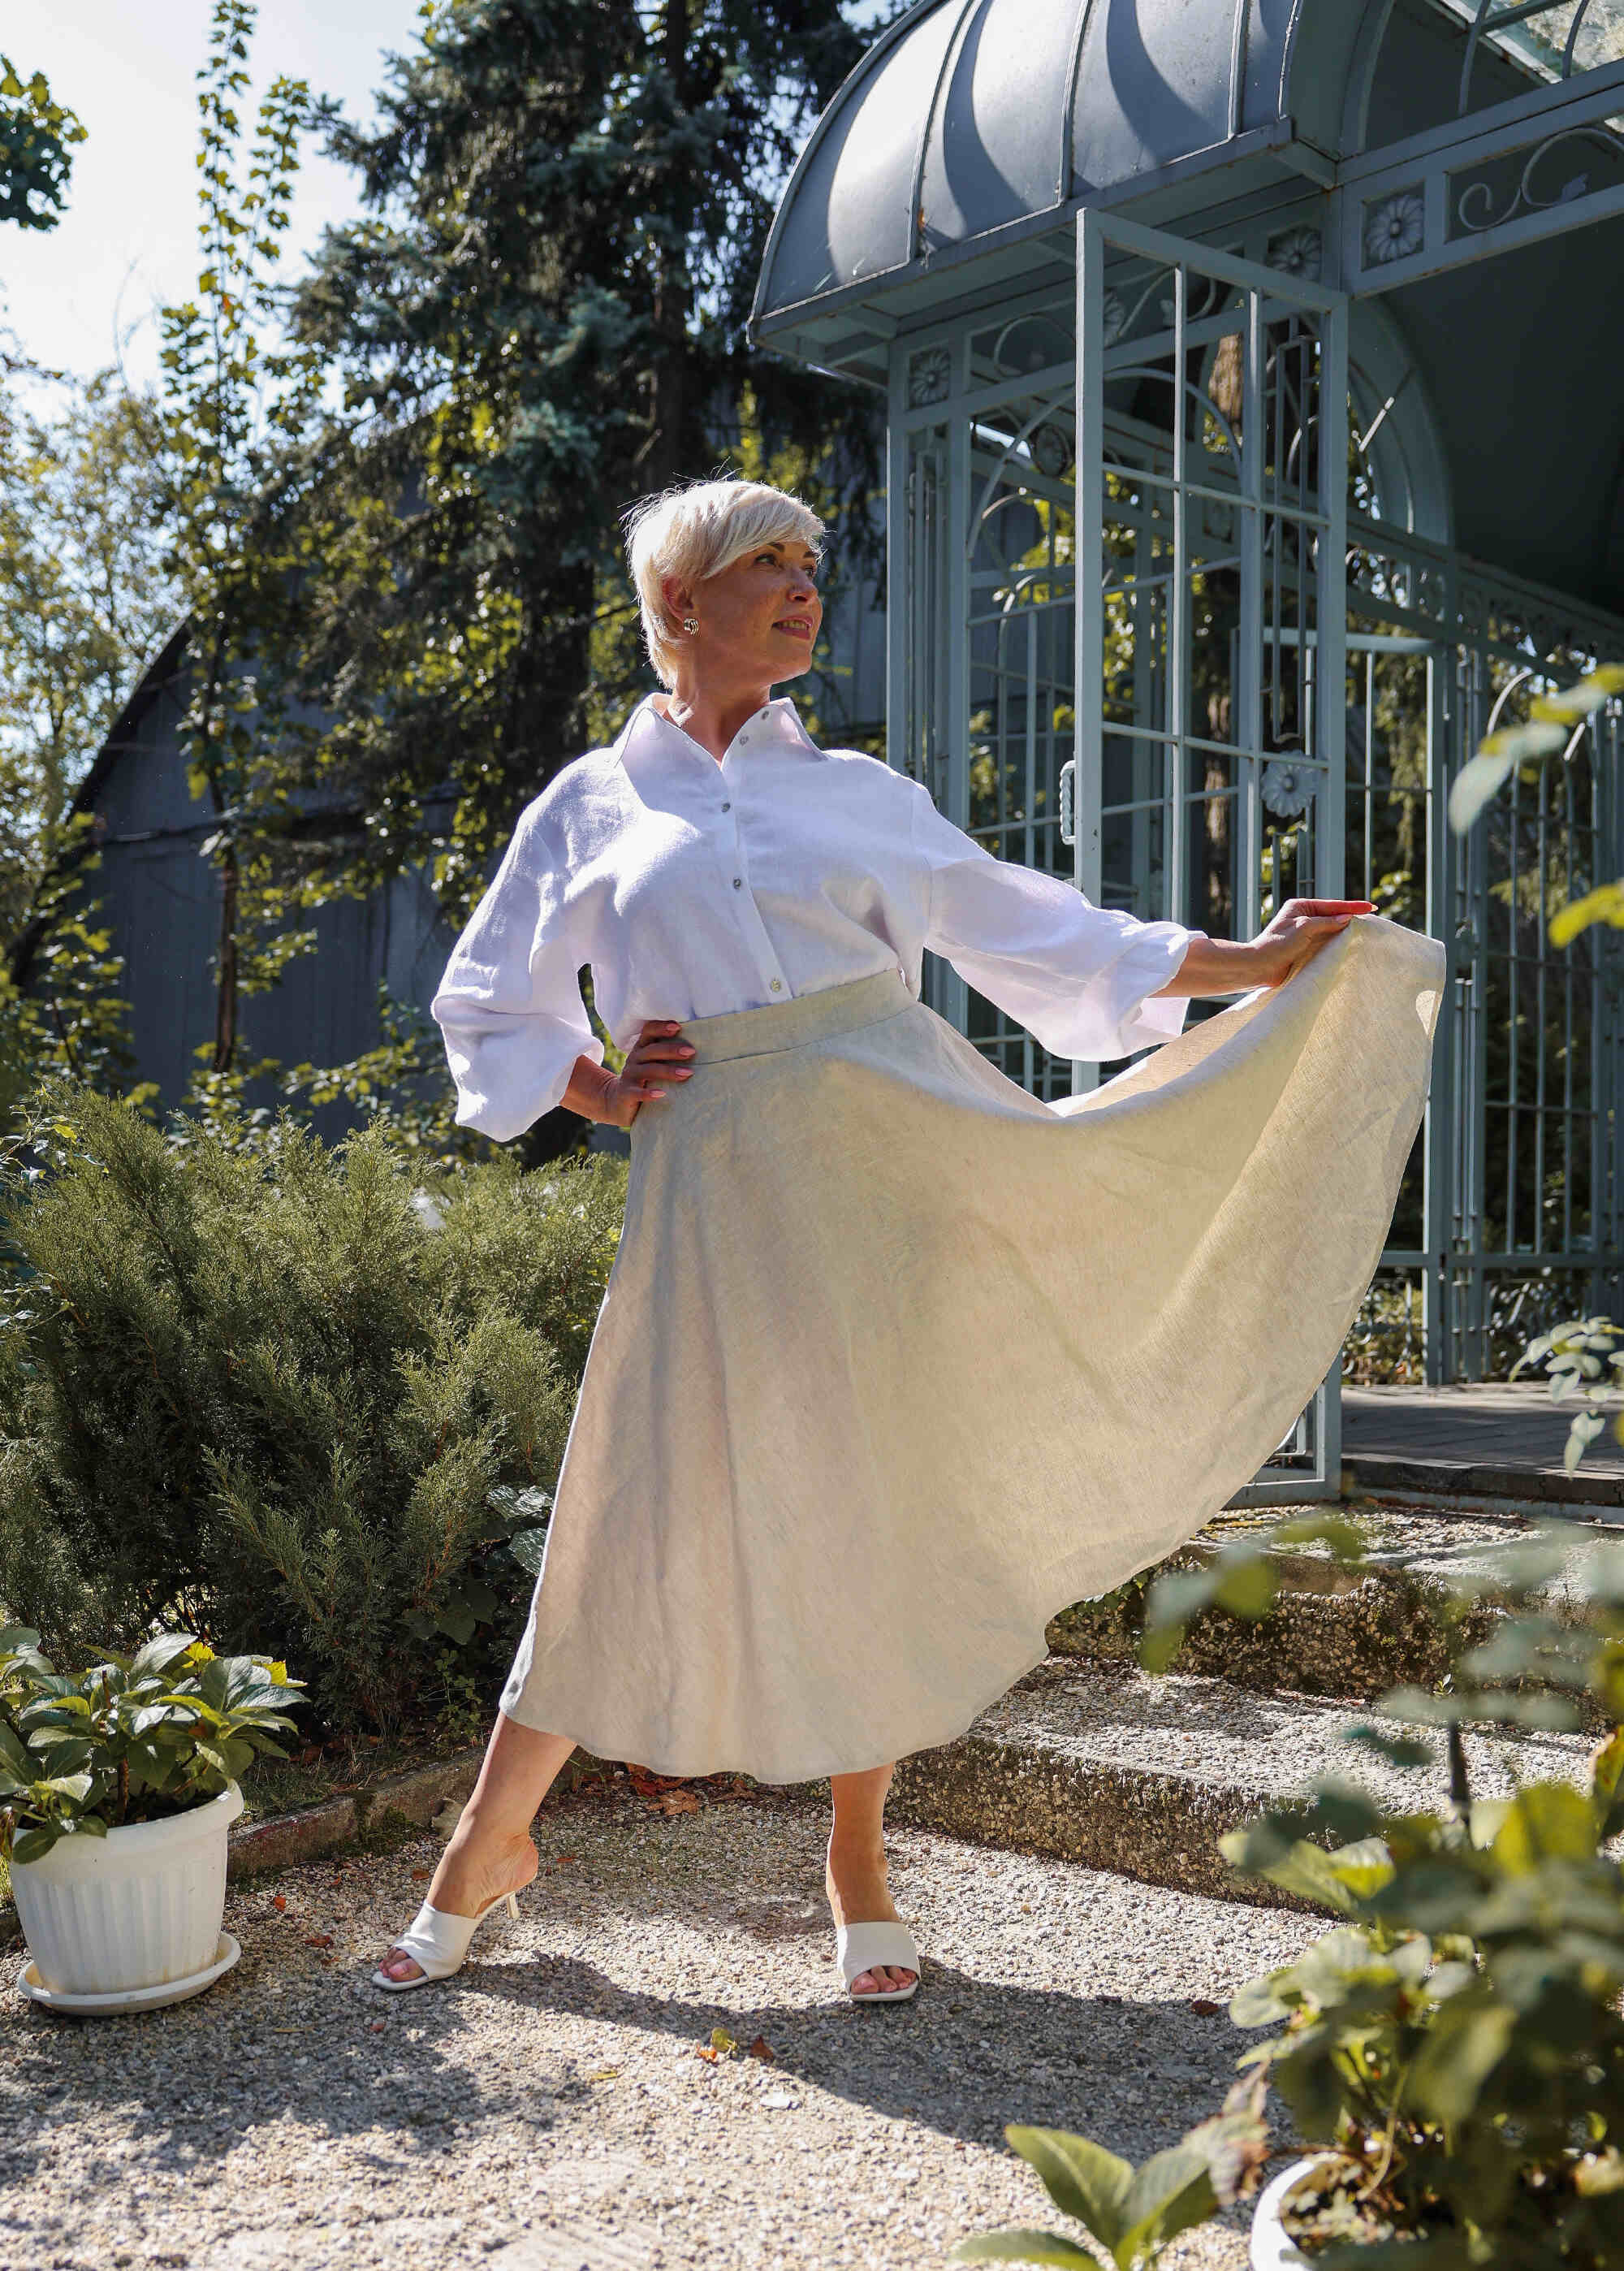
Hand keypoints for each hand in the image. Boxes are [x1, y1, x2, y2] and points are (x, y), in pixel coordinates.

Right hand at [598, 1018, 693, 1127]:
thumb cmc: (644, 1081)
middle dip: (672, 1050)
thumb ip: (668, 1056)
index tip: (678, 1027)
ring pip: (649, 1070)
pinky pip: (637, 1093)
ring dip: (668, 1071)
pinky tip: (662, 1094)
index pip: (649, 1031)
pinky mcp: (626, 1093)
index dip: (661, 1028)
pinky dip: (649, 1093)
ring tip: (687, 1074)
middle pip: (652, 1050)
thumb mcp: (653, 1065)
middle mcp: (634, 1059)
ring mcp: (629, 1076)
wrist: (618, 1103)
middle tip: (691, 1052)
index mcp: (642, 1049)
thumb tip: (700, 1049)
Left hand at [1247, 899, 1374, 986]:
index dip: (1352, 907)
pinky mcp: (1303, 947)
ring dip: (1345, 929)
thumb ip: (1326, 922)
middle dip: (1350, 915)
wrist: (1258, 967)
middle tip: (1372, 915)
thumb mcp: (1304, 928)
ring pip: (1329, 928)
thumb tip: (1346, 919)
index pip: (1331, 905)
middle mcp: (1302, 917)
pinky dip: (1336, 941)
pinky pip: (1324, 941)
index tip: (1371, 907)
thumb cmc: (1277, 944)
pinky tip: (1347, 943)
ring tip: (1364, 928)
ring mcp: (1303, 932)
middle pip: (1332, 915)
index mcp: (1300, 906)